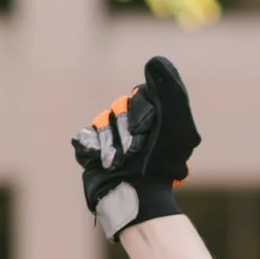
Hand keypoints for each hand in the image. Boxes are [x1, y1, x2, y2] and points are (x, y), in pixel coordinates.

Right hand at [72, 56, 200, 241]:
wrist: (137, 198)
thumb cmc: (161, 164)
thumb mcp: (175, 123)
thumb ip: (169, 90)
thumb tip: (155, 61)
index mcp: (155, 118)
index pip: (137, 97)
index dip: (139, 115)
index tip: (147, 133)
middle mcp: (134, 126)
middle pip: (117, 108)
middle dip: (125, 131)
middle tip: (135, 152)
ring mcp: (113, 139)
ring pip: (101, 122)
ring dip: (111, 144)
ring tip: (120, 164)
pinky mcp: (94, 152)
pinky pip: (84, 138)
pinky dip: (93, 150)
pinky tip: (105, 163)